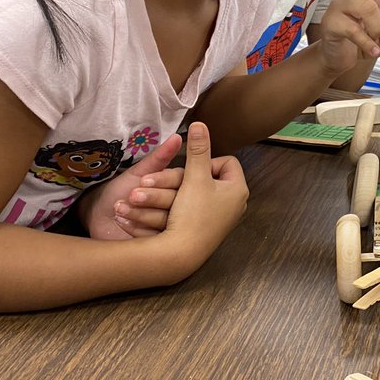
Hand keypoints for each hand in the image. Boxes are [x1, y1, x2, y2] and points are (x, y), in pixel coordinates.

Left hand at [79, 133, 182, 239]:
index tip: (145, 181)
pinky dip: (137, 228)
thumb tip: (178, 137)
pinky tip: (122, 221)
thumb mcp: (139, 172)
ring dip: (141, 213)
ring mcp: (170, 228)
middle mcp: (180, 208)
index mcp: (179, 188)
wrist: (99, 215)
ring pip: (166, 221)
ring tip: (120, 208)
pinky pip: (155, 237)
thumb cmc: (120, 190)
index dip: (164, 181)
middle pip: (178, 204)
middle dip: (152, 198)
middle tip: (132, 195)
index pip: (182, 182)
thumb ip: (159, 157)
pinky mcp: (159, 245)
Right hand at [159, 122, 248, 268]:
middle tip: (154, 179)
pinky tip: (153, 206)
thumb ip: (198, 150)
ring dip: (166, 192)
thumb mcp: (194, 177)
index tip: (190, 168)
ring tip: (142, 191)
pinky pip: (186, 210)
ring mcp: (218, 218)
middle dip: (175, 178)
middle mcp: (232, 204)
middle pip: (205, 179)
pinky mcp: (202, 229)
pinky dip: (170, 206)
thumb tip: (200, 123)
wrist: (179, 255)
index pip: (226, 162)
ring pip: (191, 195)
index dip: (206, 160)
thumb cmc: (193, 214)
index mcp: (237, 189)